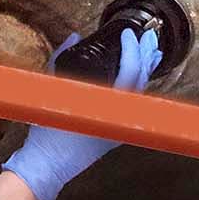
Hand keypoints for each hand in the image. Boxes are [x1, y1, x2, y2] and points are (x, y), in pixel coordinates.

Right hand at [2, 27, 161, 199]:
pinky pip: (134, 103)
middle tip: (149, 37)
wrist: (47, 166)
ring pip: (141, 93)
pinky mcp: (118, 131)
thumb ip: (62, 60)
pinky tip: (139, 77)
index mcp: (107, 106)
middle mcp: (120, 117)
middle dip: (146, 56)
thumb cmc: (48, 133)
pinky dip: (139, 86)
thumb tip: (73, 38)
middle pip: (142, 81)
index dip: (132, 49)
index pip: (130, 72)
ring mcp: (121, 126)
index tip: (128, 33)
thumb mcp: (52, 91)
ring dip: (146, 70)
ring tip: (151, 52)